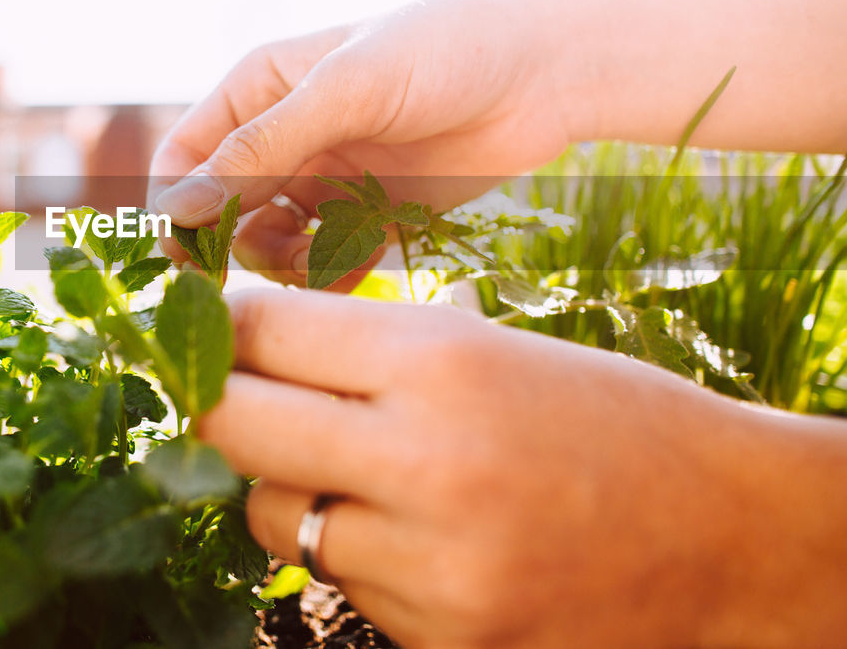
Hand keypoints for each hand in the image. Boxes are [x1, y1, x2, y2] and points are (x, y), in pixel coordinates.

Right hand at [147, 0, 572, 285]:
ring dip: (285, 265)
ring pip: (269, 245)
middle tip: (271, 266)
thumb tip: (178, 207)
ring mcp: (325, 179)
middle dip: (234, 245)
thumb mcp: (345, 89)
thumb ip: (262, 148)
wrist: (544, 74)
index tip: (187, 253)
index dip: (175, 206)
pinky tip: (363, 261)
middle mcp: (285, 137)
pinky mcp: (368, 215)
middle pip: (221, 212)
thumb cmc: (441, 53)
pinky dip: (330, 273)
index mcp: (260, 90)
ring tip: (331, 257)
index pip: (184, 157)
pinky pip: (324, 261)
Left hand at [200, 287, 846, 647]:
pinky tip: (417, 535)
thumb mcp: (487, 347)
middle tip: (235, 393)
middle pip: (230, 423)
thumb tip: (243, 343)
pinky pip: (340, 582)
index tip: (219, 329)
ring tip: (356, 472)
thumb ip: (363, 348)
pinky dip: (356, 552)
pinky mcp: (441, 637)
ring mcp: (429, 566)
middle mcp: (423, 461)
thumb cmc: (604, 417)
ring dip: (289, 488)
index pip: (261, 331)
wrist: (724, 537)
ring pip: (271, 515)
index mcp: (440, 360)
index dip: (225, 324)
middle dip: (219, 401)